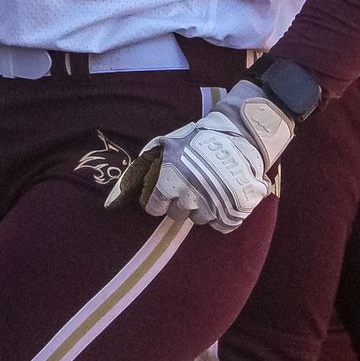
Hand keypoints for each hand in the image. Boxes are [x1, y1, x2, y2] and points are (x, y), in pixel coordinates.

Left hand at [104, 82, 294, 232]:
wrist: (241, 135)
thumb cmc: (201, 138)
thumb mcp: (169, 145)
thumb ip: (148, 165)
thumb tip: (119, 192)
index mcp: (169, 180)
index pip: (154, 207)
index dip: (158, 200)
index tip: (165, 194)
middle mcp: (187, 196)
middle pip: (177, 214)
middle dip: (181, 202)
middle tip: (190, 187)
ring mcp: (212, 206)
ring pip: (199, 219)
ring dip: (202, 207)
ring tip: (210, 188)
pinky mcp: (233, 212)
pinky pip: (222, 225)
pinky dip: (223, 216)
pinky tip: (224, 199)